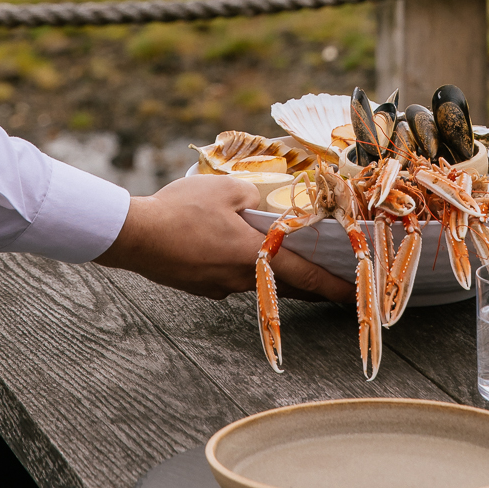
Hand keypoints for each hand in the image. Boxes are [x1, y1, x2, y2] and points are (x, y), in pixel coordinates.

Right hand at [94, 174, 352, 303]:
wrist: (135, 236)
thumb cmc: (182, 209)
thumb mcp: (227, 190)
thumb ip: (254, 198)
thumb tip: (261, 208)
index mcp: (254, 256)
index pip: (305, 276)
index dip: (333, 286)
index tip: (354, 297)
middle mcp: (240, 279)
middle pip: (285, 285)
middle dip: (310, 284)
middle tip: (331, 280)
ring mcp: (217, 287)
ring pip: (255, 280)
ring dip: (272, 272)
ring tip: (283, 257)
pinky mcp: (199, 286)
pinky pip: (228, 276)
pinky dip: (239, 266)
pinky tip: (227, 247)